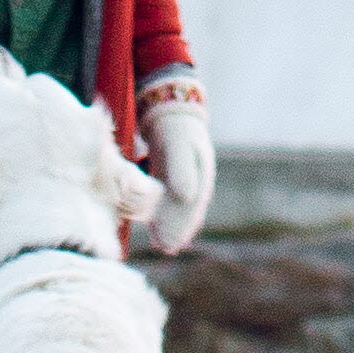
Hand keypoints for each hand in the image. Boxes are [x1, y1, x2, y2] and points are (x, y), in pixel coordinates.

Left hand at [140, 92, 212, 253]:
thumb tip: (187, 197)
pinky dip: (163, 211)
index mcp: (200, 173)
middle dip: (175, 230)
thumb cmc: (175, 125)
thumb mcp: (179, 145)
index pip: (191, 206)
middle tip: (164, 248)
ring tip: (159, 243)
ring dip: (169, 223)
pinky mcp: (169, 171)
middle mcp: (194, 177)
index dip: (182, 226)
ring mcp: (182, 175)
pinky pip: (168, 196)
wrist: (170, 104)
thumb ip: (182, 169)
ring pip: (176, 205)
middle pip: (185, 209)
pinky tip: (153, 221)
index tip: (171, 243)